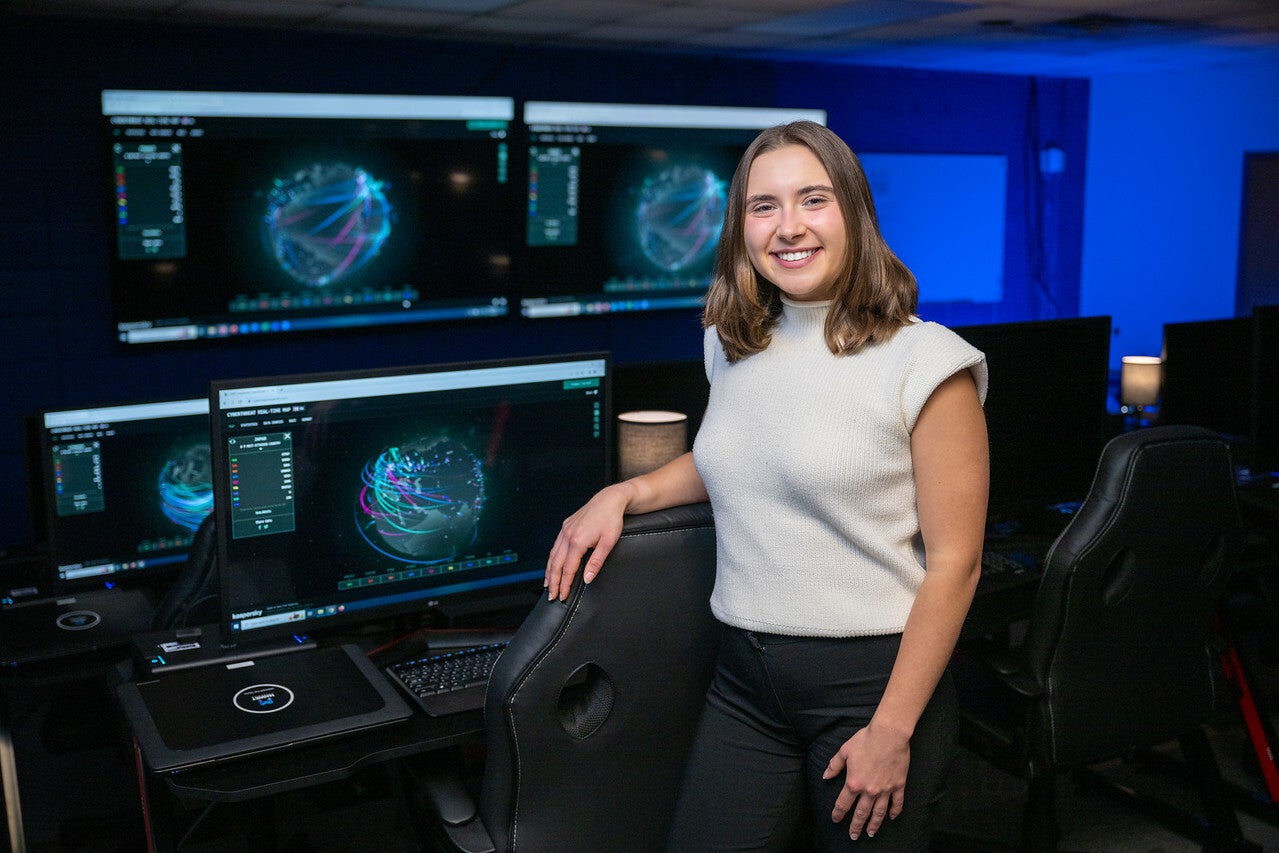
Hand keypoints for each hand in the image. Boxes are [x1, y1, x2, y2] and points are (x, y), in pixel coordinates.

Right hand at [544, 484, 629, 600]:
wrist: (610, 499)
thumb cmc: (612, 520)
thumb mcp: (608, 543)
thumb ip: (596, 562)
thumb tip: (587, 579)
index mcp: (577, 541)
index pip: (568, 569)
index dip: (564, 584)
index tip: (562, 596)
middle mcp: (567, 535)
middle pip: (556, 564)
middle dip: (553, 581)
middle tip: (551, 596)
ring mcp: (565, 530)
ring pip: (553, 555)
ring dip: (549, 571)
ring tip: (548, 584)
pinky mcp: (566, 526)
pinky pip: (555, 546)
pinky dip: (552, 558)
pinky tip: (552, 565)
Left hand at [822, 721, 909, 839]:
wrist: (888, 735)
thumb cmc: (865, 740)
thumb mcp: (844, 751)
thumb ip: (834, 766)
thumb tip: (825, 776)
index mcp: (854, 783)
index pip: (843, 803)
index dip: (838, 813)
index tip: (835, 820)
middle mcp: (869, 791)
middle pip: (861, 813)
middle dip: (856, 826)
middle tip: (853, 836)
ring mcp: (885, 790)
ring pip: (879, 812)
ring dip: (874, 824)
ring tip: (871, 833)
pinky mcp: (898, 785)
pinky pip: (897, 802)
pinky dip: (895, 811)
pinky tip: (892, 817)